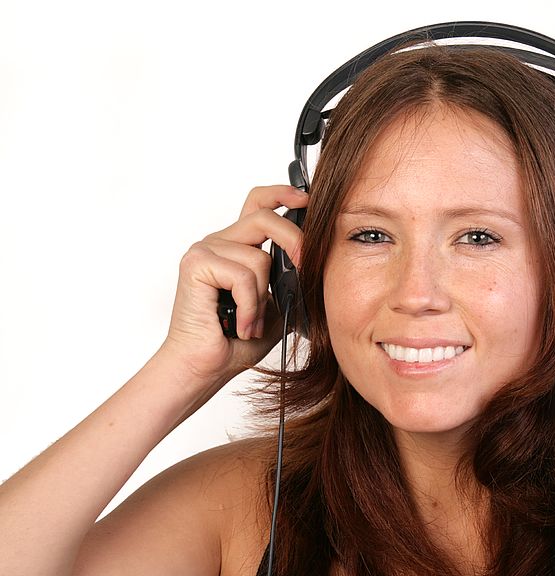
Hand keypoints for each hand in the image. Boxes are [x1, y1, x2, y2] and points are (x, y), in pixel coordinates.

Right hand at [159, 185, 307, 384]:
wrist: (206, 367)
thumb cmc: (237, 340)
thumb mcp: (279, 305)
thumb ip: (293, 280)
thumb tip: (323, 265)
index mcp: (237, 246)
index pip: (259, 204)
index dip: (282, 194)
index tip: (307, 198)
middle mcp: (219, 242)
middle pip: (264, 217)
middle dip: (293, 242)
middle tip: (304, 268)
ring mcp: (205, 250)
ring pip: (259, 257)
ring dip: (262, 299)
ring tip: (251, 322)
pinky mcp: (196, 264)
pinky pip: (243, 276)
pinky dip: (250, 307)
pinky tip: (241, 325)